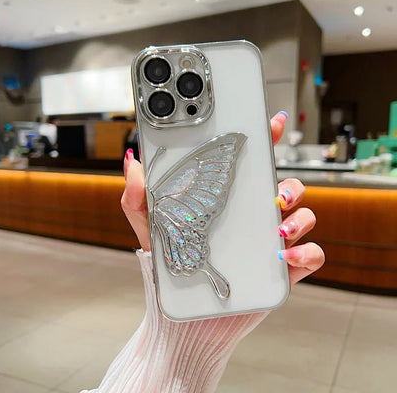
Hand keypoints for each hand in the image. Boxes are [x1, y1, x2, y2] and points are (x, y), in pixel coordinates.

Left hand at [121, 111, 323, 285]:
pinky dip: (306, 252)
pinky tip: (285, 255)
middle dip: (289, 185)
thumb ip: (140, 198)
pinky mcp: (280, 272)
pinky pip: (309, 256)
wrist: (182, 319)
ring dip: (300, 217)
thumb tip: (134, 163)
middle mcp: (252, 221)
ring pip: (302, 217)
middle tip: (275, 195)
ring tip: (279, 228)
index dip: (266, 143)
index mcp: (228, 205)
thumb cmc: (169, 273)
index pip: (252, 168)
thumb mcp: (151, 230)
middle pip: (285, 190)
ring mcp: (267, 245)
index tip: (272, 124)